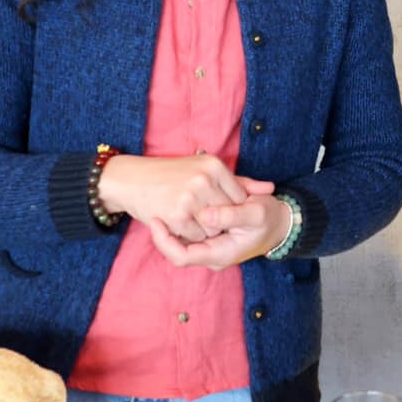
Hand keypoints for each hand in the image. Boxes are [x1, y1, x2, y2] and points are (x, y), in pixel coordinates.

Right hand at [96, 154, 268, 241]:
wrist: (131, 179)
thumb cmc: (170, 174)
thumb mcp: (205, 170)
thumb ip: (240, 182)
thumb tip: (270, 189)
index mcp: (214, 165)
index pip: (239, 197)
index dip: (231, 208)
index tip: (218, 209)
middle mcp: (205, 179)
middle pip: (228, 214)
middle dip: (219, 220)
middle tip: (202, 214)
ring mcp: (191, 197)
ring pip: (214, 228)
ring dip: (205, 230)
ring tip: (188, 216)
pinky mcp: (177, 214)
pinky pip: (196, 236)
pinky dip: (189, 235)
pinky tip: (178, 222)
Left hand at [145, 194, 288, 270]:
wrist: (280, 222)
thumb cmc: (270, 217)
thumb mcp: (256, 213)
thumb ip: (231, 215)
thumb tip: (205, 214)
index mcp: (220, 254)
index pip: (181, 257)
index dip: (164, 241)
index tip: (155, 220)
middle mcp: (211, 254)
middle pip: (175, 248)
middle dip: (164, 229)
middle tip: (155, 207)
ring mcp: (209, 245)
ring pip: (180, 238)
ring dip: (171, 222)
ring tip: (164, 202)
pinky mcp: (209, 235)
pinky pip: (188, 230)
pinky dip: (181, 217)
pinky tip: (177, 201)